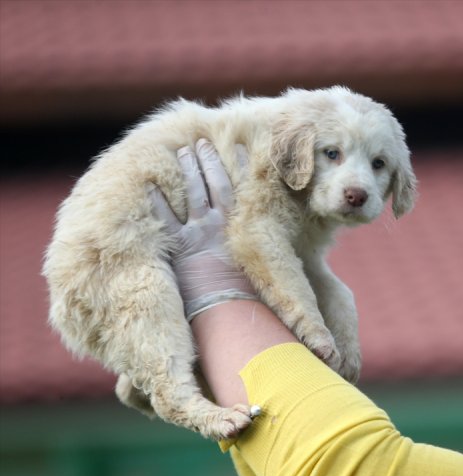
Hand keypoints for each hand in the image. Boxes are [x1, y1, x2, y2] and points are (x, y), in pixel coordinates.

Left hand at [149, 139, 257, 319]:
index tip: (240, 145)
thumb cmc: (248, 291)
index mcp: (241, 226)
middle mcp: (220, 224)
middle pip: (214, 183)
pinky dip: (157, 201)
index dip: (240, 164)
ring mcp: (199, 232)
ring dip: (187, 170)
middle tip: (201, 143)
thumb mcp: (260, 262)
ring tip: (182, 152)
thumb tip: (273, 243)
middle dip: (208, 160)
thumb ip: (260, 246)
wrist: (229, 306)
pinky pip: (166, 218)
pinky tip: (150, 185)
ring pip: (193, 192)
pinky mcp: (180, 246)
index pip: (242, 186)